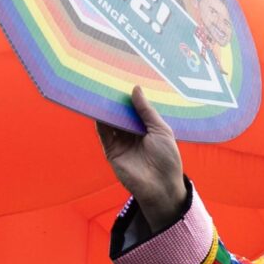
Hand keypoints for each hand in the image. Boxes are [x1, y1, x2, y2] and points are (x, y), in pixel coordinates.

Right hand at [96, 85, 188, 226]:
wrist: (161, 187)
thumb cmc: (168, 159)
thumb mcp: (161, 130)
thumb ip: (147, 111)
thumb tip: (135, 88)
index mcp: (146, 127)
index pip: (134, 107)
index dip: (129, 94)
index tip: (123, 76)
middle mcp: (132, 133)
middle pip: (120, 112)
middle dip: (115, 98)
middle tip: (107, 77)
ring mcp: (121, 141)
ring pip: (110, 120)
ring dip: (104, 106)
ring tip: (98, 87)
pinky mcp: (111, 150)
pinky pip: (103, 133)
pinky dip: (99, 120)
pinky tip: (96, 106)